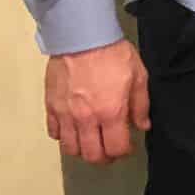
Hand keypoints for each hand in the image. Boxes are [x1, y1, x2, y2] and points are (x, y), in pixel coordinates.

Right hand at [44, 38, 149, 164]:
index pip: (116, 148)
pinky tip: (73, 128)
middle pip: (91, 155)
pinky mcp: (51, 107)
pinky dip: (63, 136)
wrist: (83, 37)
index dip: (124, 152)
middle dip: (103, 158)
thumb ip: (140, 105)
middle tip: (110, 150)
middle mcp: (86, 119)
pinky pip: (54, 132)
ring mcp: (66, 115)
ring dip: (82, 150)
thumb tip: (142, 125)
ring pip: (70, 148)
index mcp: (111, 112)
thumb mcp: (139, 76)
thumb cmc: (112, 54)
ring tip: (92, 142)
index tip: (127, 147)